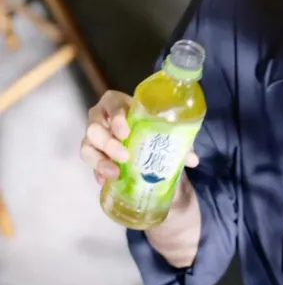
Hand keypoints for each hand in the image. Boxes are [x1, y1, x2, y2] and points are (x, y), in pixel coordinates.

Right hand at [79, 90, 198, 184]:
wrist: (141, 138)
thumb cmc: (149, 126)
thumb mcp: (161, 129)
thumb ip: (176, 140)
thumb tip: (193, 159)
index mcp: (117, 104)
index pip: (111, 104)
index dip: (115, 117)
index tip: (125, 132)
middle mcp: (101, 118)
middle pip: (94, 127)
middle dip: (108, 143)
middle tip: (125, 156)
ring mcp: (93, 136)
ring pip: (87, 145)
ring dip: (100, 160)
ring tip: (115, 173)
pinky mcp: (92, 152)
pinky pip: (89, 162)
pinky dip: (97, 171)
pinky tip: (105, 180)